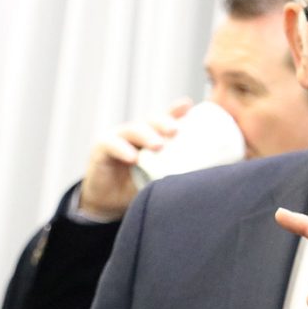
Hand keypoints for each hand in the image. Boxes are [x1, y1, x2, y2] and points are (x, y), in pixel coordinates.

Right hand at [80, 98, 192, 217]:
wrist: (109, 203)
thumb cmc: (139, 187)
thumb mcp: (160, 178)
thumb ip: (177, 171)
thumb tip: (206, 177)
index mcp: (154, 137)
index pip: (166, 120)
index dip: (176, 110)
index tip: (188, 105)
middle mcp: (137, 133)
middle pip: (151, 121)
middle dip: (164, 122)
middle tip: (175, 131)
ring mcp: (118, 138)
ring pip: (133, 130)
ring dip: (146, 135)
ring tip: (158, 145)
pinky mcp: (101, 149)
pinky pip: (111, 145)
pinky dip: (122, 150)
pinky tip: (132, 158)